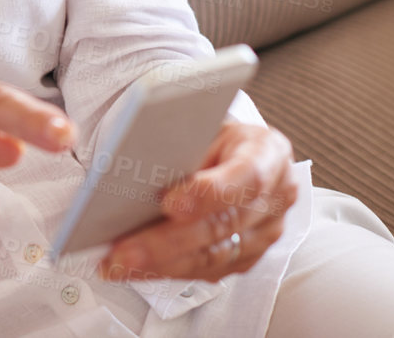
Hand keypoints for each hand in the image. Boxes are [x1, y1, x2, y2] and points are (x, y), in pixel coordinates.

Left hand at [99, 120, 297, 281]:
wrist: (237, 151)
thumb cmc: (213, 134)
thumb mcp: (202, 123)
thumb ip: (182, 142)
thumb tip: (137, 166)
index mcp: (268, 153)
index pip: (246, 176)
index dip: (208, 193)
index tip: (168, 203)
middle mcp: (275, 197)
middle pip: (222, 225)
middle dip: (167, 242)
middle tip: (124, 251)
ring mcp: (265, 233)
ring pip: (212, 256)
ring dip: (160, 264)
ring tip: (118, 264)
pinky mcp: (248, 257)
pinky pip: (207, 270)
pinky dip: (166, 270)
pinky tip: (134, 269)